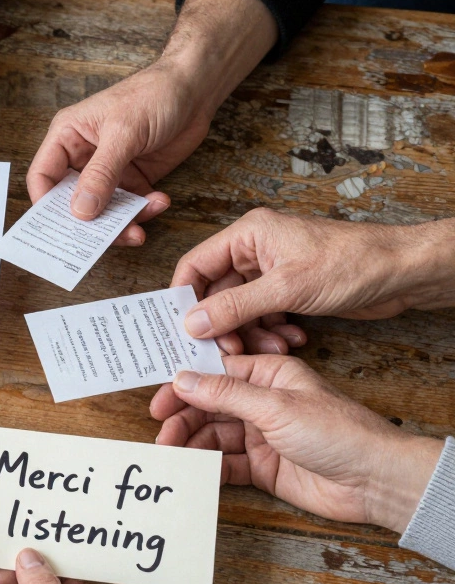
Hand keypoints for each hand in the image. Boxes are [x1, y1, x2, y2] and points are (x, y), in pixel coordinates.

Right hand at [27, 0, 278, 243]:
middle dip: (88, 222)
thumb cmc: (153, 95)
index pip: (43, 177)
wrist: (196, 89)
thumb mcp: (123, 133)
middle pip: (72, 201)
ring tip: (139, 229)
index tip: (60, 230)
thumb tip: (80, 212)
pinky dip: (143, 211)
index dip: (45, 206)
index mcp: (67, 137)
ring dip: (121, 222)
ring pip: (102, 210)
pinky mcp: (134, 179)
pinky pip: (130, 206)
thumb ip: (101, 174)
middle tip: (103, 240)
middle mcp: (83, 156)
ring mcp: (109, 170)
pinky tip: (160, 201)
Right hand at [150, 355, 442, 532]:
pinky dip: (207, 465)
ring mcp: (261, 435)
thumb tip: (184, 380)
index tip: (159, 400)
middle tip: (163, 433)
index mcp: (269, 375)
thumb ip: (226, 394)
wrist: (373, 481)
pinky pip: (226, 463)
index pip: (215, 374)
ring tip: (173, 453)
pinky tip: (193, 469)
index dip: (184, 386)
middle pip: (209, 406)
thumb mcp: (276, 406)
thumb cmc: (339, 433)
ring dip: (192, 443)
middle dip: (184, 418)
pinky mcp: (263, 466)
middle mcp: (262, 403)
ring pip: (213, 435)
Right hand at [173, 208, 454, 354]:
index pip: (195, 265)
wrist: (402, 272)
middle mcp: (255, 250)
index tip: (180, 330)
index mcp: (248, 235)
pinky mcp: (289, 289)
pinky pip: (264, 315)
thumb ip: (235, 306)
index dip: (184, 298)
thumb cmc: (352, 263)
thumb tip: (192, 323)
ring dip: (252, 332)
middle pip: (216, 292)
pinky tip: (292, 339)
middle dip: (223, 324)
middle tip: (227, 349)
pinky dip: (272, 331)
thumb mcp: (287, 288)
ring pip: (240, 308)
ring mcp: (272, 271)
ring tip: (272, 346)